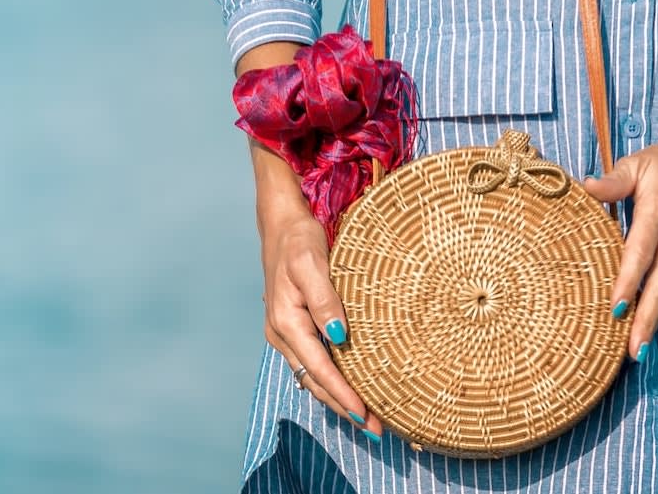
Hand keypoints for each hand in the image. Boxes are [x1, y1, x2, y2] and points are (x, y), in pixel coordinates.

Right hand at [256, 178, 384, 443]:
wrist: (281, 226)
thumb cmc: (299, 241)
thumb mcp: (311, 264)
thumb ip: (325, 300)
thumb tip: (339, 337)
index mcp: (286, 323)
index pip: (318, 369)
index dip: (342, 394)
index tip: (364, 414)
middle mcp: (283, 335)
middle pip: (316, 382)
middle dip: (344, 407)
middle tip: (376, 430)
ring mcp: (287, 334)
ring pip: (314, 377)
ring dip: (339, 398)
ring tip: (368, 418)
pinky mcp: (295, 329)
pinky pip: (314, 363)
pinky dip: (332, 381)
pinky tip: (348, 390)